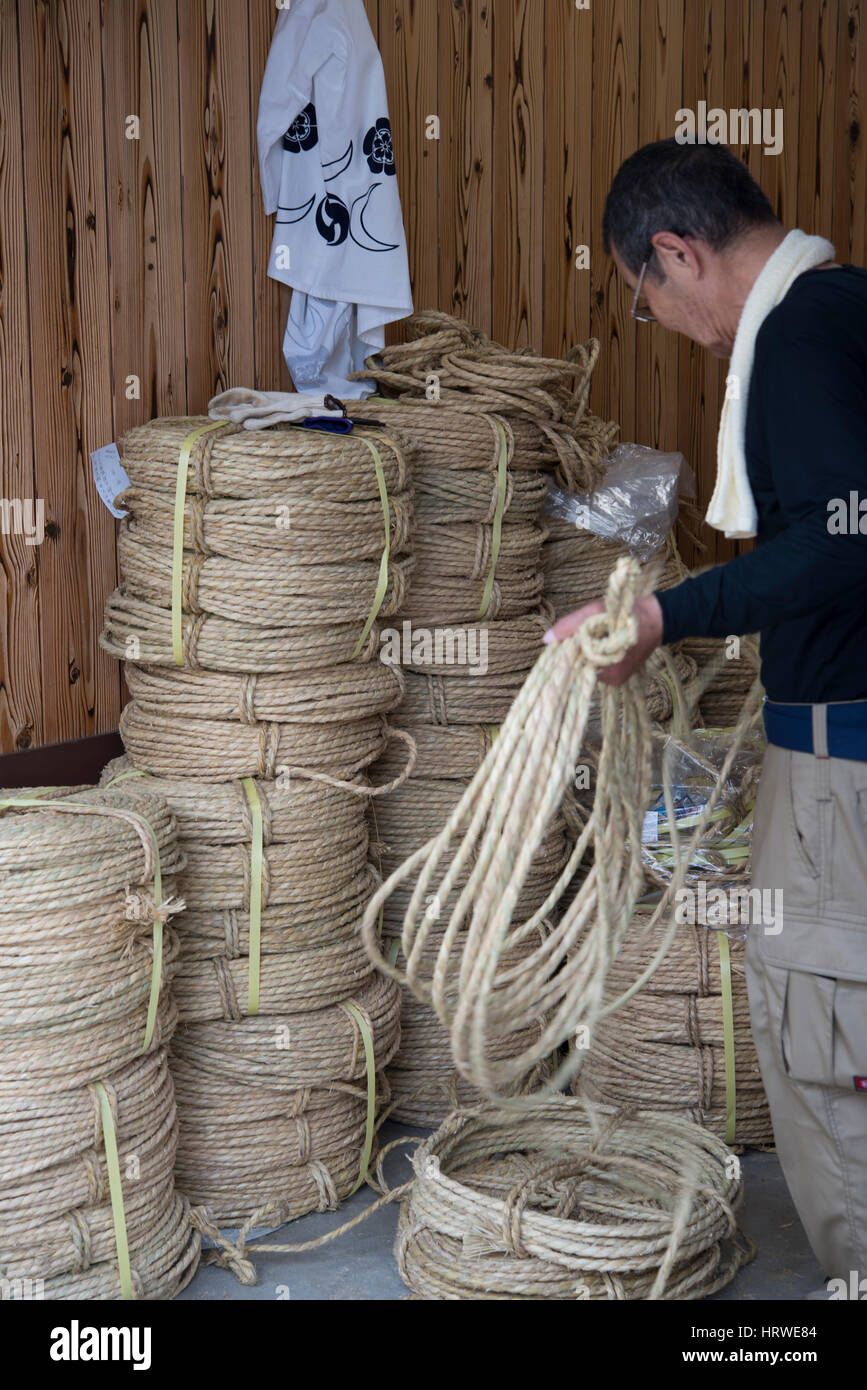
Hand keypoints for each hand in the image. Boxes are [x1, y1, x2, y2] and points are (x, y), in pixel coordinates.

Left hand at [542, 594, 663, 685]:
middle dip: (576, 654)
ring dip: (587, 655)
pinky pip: (598, 670)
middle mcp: (611, 680)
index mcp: (605, 667)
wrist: (657, 619)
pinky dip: (596, 658)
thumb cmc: (625, 614)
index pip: (574, 667)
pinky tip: (602, 646)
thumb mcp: (595, 613)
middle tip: (582, 635)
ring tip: (594, 638)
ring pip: (589, 669)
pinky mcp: (619, 679)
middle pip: (580, 669)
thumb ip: (570, 625)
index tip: (563, 642)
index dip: (566, 654)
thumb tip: (546, 639)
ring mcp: (616, 681)